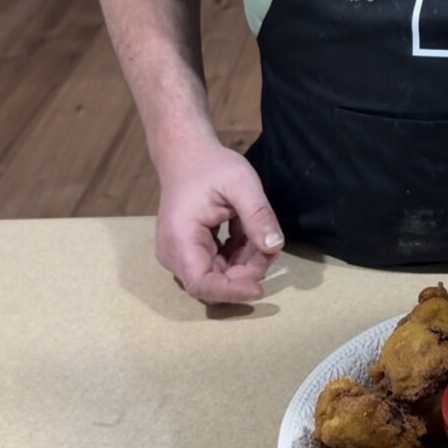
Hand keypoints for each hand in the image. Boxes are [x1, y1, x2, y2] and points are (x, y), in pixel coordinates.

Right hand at [155, 138, 283, 304]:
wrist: (186, 155)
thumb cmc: (211, 165)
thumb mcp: (241, 183)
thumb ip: (257, 215)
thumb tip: (274, 247)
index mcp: (179, 238)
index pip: (200, 283)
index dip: (231, 292)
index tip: (259, 288)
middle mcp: (173, 254)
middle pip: (212, 282)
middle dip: (245, 272)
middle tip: (268, 247)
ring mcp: (179, 256)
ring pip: (217, 276)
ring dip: (245, 263)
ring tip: (260, 235)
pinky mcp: (189, 253)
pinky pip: (217, 266)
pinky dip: (238, 256)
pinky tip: (249, 235)